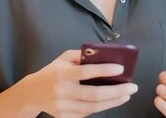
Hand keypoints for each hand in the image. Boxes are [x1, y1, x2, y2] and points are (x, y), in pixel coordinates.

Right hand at [23, 50, 137, 117]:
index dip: (104, 70)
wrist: (33, 93)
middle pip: (94, 94)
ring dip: (114, 101)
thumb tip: (104, 56)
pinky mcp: (65, 117)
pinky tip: (112, 101)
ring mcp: (63, 106)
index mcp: (61, 73)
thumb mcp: (63, 58)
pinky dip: (102, 107)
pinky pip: (87, 114)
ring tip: (127, 94)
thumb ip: (81, 55)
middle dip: (117, 91)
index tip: (121, 69)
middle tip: (132, 87)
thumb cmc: (53, 72)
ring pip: (94, 107)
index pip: (86, 72)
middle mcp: (62, 91)